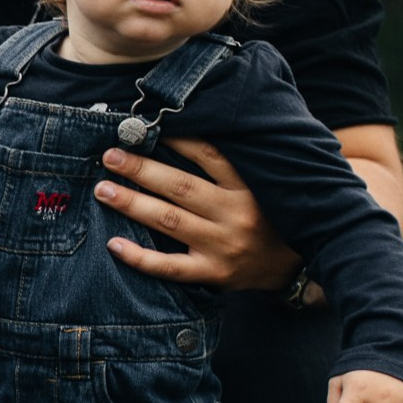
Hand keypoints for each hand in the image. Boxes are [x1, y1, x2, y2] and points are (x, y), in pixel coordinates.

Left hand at [94, 137, 300, 291]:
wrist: (299, 268)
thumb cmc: (273, 218)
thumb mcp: (265, 186)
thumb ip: (233, 167)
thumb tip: (190, 134)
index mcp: (249, 187)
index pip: (209, 155)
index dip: (176, 140)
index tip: (145, 129)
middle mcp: (235, 214)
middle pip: (180, 186)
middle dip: (141, 169)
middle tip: (109, 156)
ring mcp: (223, 246)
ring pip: (169, 221)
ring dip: (132, 204)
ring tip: (103, 190)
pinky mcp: (213, 273)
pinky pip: (169, 267)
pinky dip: (139, 257)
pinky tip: (113, 244)